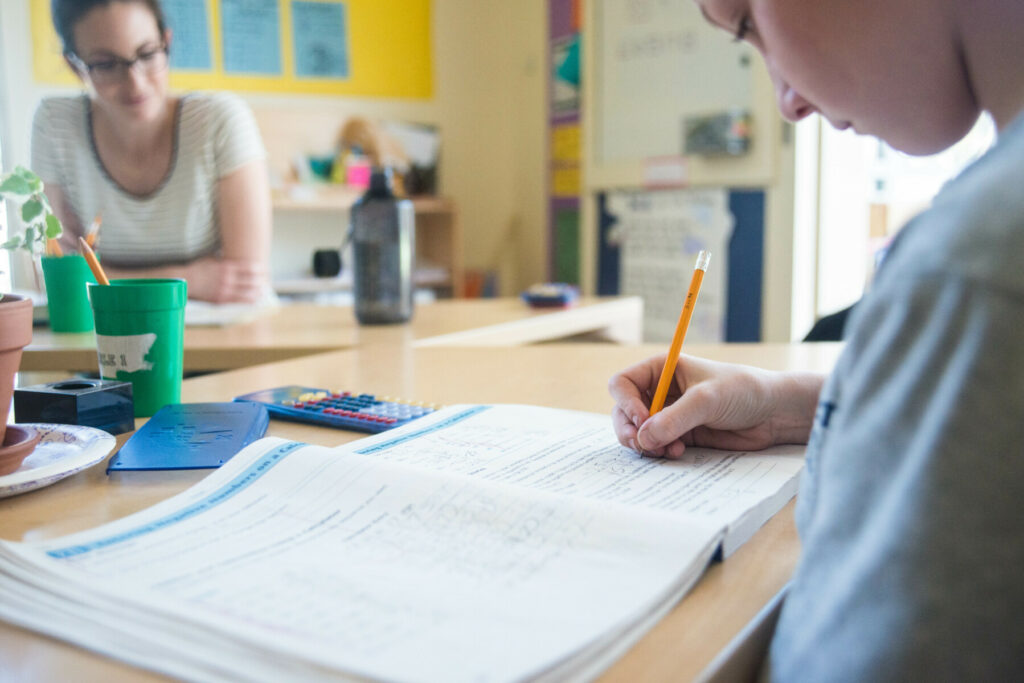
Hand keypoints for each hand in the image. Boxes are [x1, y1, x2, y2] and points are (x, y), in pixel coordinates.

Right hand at [185, 257, 268, 303]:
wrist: (185, 280)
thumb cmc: (198, 267)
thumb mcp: (212, 258)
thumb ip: (224, 257)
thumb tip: (233, 250)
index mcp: (226, 266)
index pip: (249, 267)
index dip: (259, 269)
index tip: (266, 269)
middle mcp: (227, 278)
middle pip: (251, 280)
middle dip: (261, 280)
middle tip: (268, 279)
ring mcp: (224, 290)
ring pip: (247, 292)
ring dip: (258, 291)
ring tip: (265, 290)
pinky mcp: (221, 299)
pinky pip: (239, 301)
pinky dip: (249, 300)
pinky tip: (256, 300)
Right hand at [608, 355, 822, 458]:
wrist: (774, 413)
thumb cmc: (743, 391)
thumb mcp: (707, 399)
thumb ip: (674, 418)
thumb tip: (644, 438)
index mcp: (662, 368)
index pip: (623, 383)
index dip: (626, 403)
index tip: (642, 420)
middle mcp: (661, 390)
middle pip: (624, 411)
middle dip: (630, 429)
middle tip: (643, 445)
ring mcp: (669, 414)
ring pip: (638, 432)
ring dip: (645, 444)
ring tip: (666, 450)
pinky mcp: (680, 434)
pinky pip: (656, 445)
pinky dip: (660, 451)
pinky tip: (677, 452)